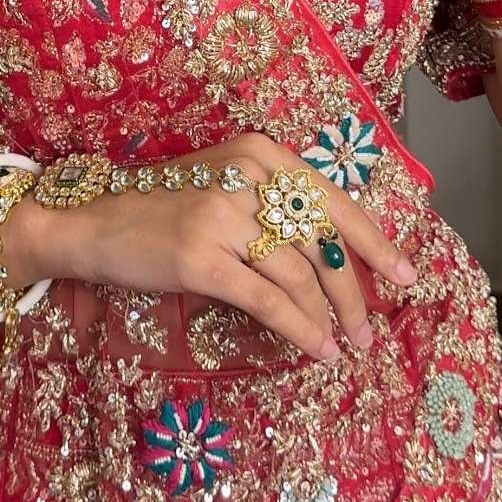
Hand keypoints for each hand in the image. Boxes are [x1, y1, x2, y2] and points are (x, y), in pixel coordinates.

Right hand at [2, 133, 416, 359]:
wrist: (95, 224)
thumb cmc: (165, 208)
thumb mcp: (226, 188)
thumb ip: (276, 208)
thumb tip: (340, 257)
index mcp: (259, 153)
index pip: (331, 199)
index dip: (373, 241)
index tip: (406, 275)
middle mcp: (245, 175)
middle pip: (321, 239)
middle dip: (354, 291)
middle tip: (369, 329)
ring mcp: (221, 214)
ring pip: (299, 273)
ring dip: (330, 317)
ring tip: (345, 345)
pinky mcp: (201, 257)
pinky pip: (268, 299)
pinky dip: (300, 329)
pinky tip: (316, 349)